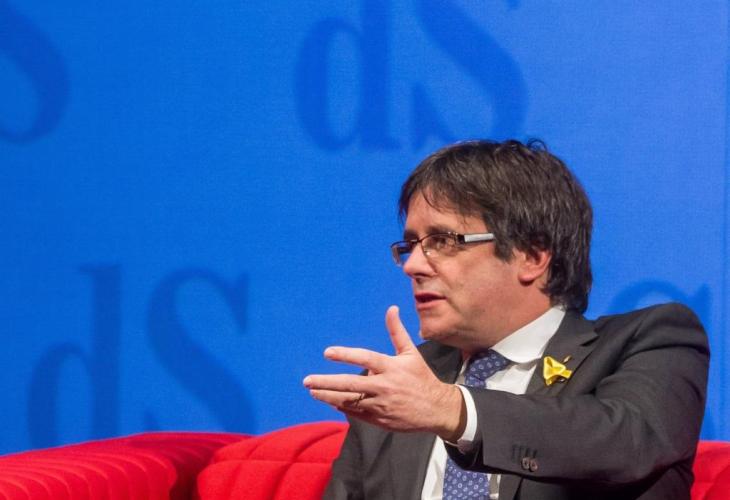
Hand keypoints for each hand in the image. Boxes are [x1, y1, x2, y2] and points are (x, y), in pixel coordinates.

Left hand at [303, 306, 465, 440]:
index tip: (327, 352)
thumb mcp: (411, 353)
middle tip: (307, 381)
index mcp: (391, 367)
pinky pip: (356, 413)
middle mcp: (384, 387)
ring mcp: (380, 405)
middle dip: (326, 383)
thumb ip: (397, 331)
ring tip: (313, 391)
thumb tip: (391, 308)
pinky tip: (330, 401)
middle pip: (350, 385)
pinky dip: (342, 407)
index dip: (345, 355)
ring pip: (349, 401)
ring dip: (329, 396)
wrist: (437, 409)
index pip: (365, 358)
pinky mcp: (380, 419)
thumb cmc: (421, 377)